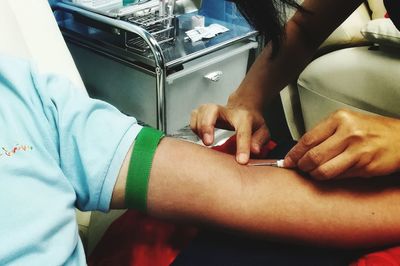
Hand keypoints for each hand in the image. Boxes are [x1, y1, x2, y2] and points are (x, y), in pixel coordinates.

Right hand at [190, 102, 269, 164]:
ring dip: (199, 127)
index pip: (243, 131)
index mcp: (244, 117)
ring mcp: (214, 110)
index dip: (242, 147)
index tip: (241, 161)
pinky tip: (201, 136)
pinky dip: (194, 127)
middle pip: (212, 110)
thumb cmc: (252, 122)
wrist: (244, 107)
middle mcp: (227, 111)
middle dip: (207, 125)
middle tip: (208, 142)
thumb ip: (260, 140)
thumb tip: (254, 150)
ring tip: (205, 141)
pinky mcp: (204, 112)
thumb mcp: (263, 131)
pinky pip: (194, 116)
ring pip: (201, 111)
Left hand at [284, 109, 399, 179]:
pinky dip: (330, 177)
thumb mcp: (346, 123)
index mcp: (339, 118)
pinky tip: (331, 173)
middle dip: (302, 166)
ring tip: (314, 172)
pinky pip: (339, 176)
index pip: (307, 139)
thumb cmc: (371, 130)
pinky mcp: (365, 165)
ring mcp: (357, 149)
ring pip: (324, 170)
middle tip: (300, 168)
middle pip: (313, 156)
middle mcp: (348, 132)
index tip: (287, 161)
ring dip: (314, 175)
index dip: (294, 153)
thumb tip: (299, 150)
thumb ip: (324, 134)